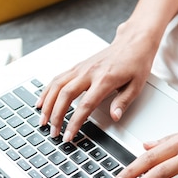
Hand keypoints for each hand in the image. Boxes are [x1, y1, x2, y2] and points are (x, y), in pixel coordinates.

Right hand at [36, 28, 157, 141]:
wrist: (132, 42)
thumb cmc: (135, 63)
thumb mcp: (136, 85)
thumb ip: (123, 102)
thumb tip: (115, 117)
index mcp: (104, 79)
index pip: (85, 105)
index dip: (74, 122)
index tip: (69, 135)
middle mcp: (89, 72)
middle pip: (65, 96)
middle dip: (56, 116)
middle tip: (54, 132)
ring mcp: (81, 68)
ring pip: (57, 86)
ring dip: (47, 105)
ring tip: (42, 121)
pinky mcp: (77, 66)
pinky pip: (57, 79)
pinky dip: (47, 91)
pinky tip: (41, 102)